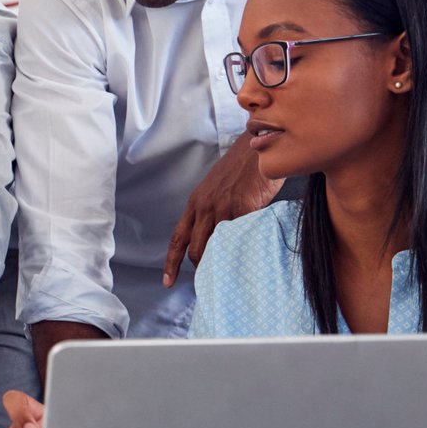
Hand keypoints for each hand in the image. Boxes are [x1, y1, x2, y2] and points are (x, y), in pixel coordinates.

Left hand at [164, 135, 281, 285]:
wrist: (259, 146)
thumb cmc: (242, 167)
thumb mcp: (218, 188)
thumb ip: (214, 210)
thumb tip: (217, 236)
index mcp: (196, 203)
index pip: (178, 237)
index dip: (171, 262)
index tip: (167, 281)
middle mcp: (204, 206)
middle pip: (194, 248)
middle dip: (200, 268)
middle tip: (209, 281)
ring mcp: (223, 207)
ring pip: (214, 246)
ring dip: (219, 263)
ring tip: (228, 275)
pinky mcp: (243, 207)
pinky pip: (239, 236)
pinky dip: (242, 249)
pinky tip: (248, 257)